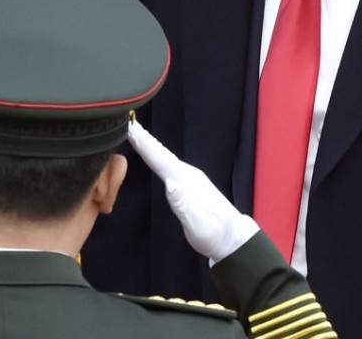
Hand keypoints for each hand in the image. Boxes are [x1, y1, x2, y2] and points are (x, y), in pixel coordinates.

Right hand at [127, 120, 258, 262]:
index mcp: (187, 182)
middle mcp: (188, 174)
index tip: (130, 127)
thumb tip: (169, 183)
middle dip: (144, 138)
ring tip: (135, 131)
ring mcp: (189, 178)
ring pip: (164, 156)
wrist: (234, 239)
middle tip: (127, 121)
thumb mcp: (199, 226)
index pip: (161, 160)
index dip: (145, 145)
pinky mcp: (189, 183)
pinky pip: (167, 163)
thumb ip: (183, 205)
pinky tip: (152, 151)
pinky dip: (156, 153)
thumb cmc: (215, 235)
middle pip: (162, 153)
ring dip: (149, 143)